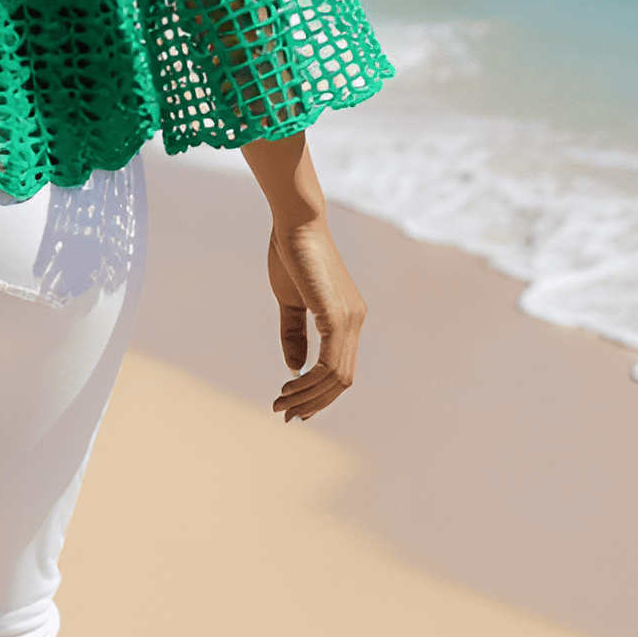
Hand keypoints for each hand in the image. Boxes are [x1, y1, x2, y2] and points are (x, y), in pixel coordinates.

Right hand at [266, 219, 365, 422]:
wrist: (295, 222)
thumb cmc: (291, 253)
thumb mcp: (290, 300)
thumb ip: (294, 334)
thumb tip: (296, 369)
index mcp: (347, 317)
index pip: (340, 368)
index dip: (319, 392)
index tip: (292, 405)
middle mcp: (356, 321)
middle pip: (342, 380)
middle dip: (314, 402)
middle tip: (285, 414)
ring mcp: (350, 320)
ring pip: (337, 378)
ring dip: (309, 397)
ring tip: (281, 404)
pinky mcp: (338, 317)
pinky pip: (329, 364)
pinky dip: (310, 382)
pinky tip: (289, 385)